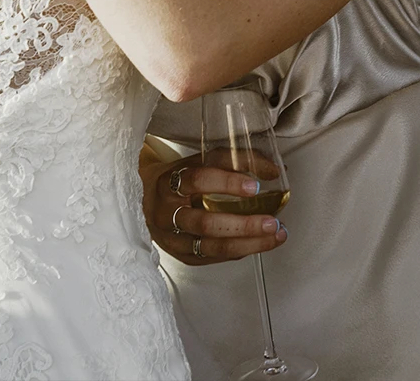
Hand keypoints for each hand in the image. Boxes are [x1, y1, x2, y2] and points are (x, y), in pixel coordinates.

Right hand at [141, 151, 286, 265]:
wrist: (144, 201)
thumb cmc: (179, 179)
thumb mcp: (199, 162)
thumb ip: (235, 161)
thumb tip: (275, 170)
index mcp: (170, 182)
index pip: (197, 180)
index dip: (227, 183)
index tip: (255, 186)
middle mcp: (168, 213)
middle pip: (205, 222)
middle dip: (243, 224)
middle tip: (272, 221)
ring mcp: (173, 238)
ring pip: (211, 246)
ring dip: (248, 243)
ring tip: (275, 235)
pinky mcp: (181, 255)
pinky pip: (213, 257)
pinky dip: (239, 251)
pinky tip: (258, 244)